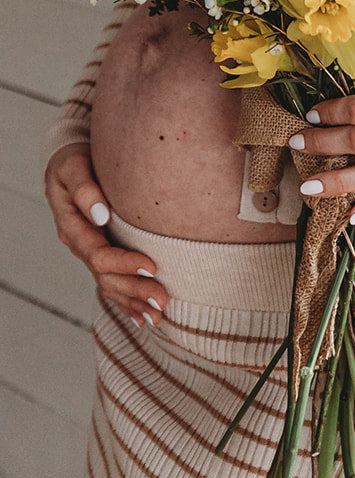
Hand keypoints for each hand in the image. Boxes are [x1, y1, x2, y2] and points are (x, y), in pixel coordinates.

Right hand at [44, 143, 168, 327]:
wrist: (69, 161)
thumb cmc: (74, 159)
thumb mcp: (73, 165)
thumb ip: (85, 188)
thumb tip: (101, 215)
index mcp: (73, 227)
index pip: (99, 255)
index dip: (125, 263)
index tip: (152, 266)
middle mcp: (81, 244)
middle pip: (107, 277)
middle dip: (135, 290)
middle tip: (163, 300)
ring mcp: (90, 251)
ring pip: (110, 285)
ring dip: (134, 302)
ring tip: (159, 317)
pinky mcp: (101, 252)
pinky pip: (112, 282)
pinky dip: (127, 302)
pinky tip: (142, 318)